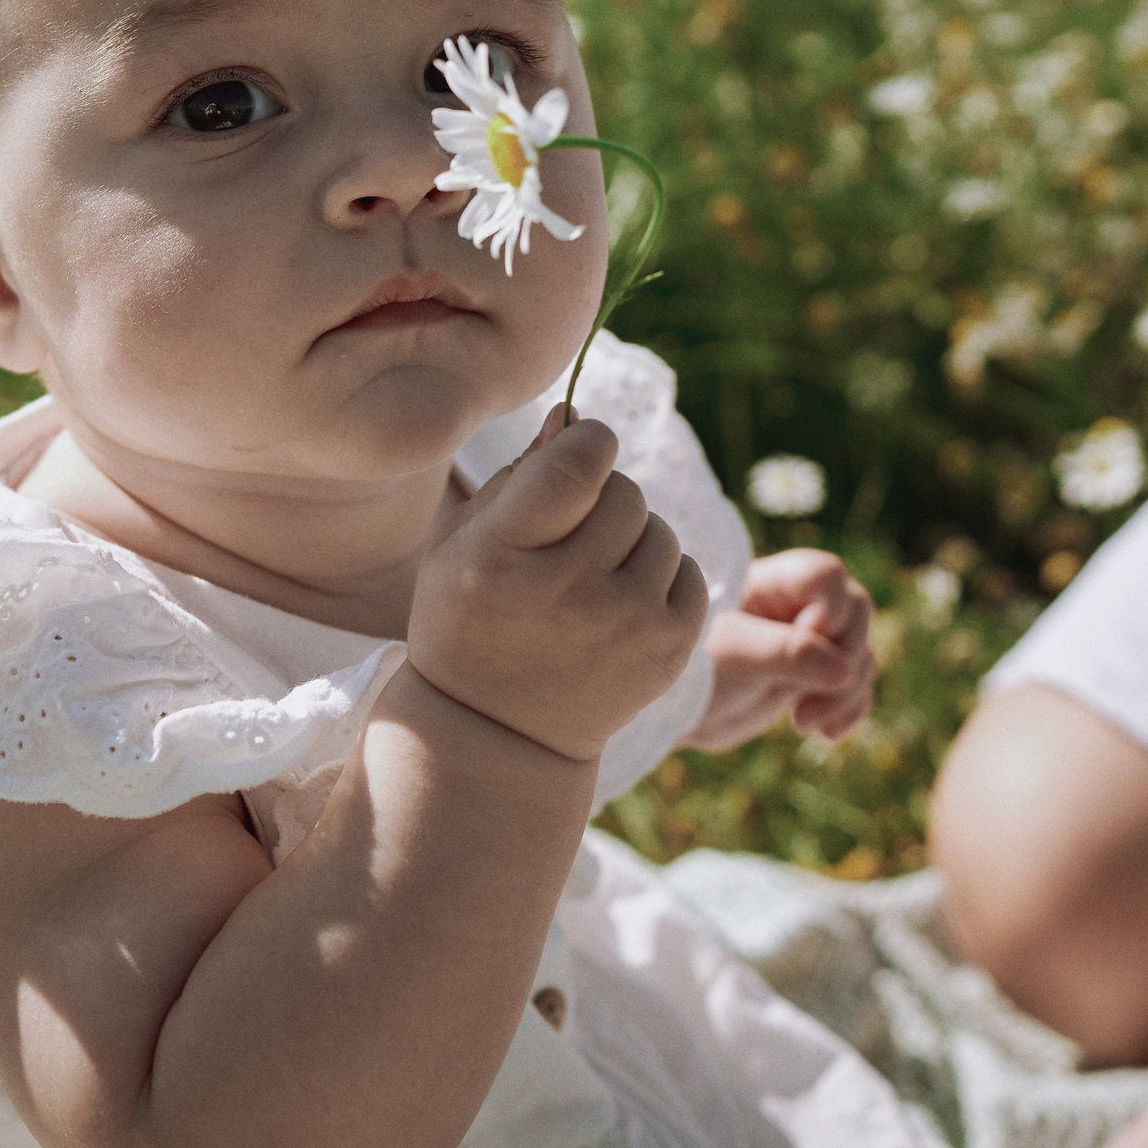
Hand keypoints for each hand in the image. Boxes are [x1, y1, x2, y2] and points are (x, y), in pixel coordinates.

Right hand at [410, 411, 708, 762]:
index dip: (588, 441)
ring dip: (632, 537)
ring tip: (593, 573)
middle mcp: (567, 593)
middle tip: (572, 534)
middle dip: (603, 497)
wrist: (498, 734)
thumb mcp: (461, 543)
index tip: (580, 449)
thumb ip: (516, 474)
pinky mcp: (668, 652)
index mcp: (500, 557)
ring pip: (659, 530)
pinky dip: (659, 576)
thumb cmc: (468, 619)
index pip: (579, 462)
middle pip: (625, 493)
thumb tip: (573, 413)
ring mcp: (625, 626)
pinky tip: (619, 602)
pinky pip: (687, 571)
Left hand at [683, 548, 874, 750]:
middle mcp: (795, 606)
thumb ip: (785, 653)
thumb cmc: (691, 667)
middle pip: (856, 610)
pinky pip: (856, 686)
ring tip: (804, 723)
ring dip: (846, 691)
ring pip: (859, 652)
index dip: (829, 608)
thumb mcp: (733, 654)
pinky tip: (827, 735)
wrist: (675, 712)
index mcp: (771, 582)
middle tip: (808, 694)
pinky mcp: (814, 677)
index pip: (827, 574)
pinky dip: (850, 709)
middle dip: (846, 655)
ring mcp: (808, 642)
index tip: (806, 641)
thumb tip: (845, 668)